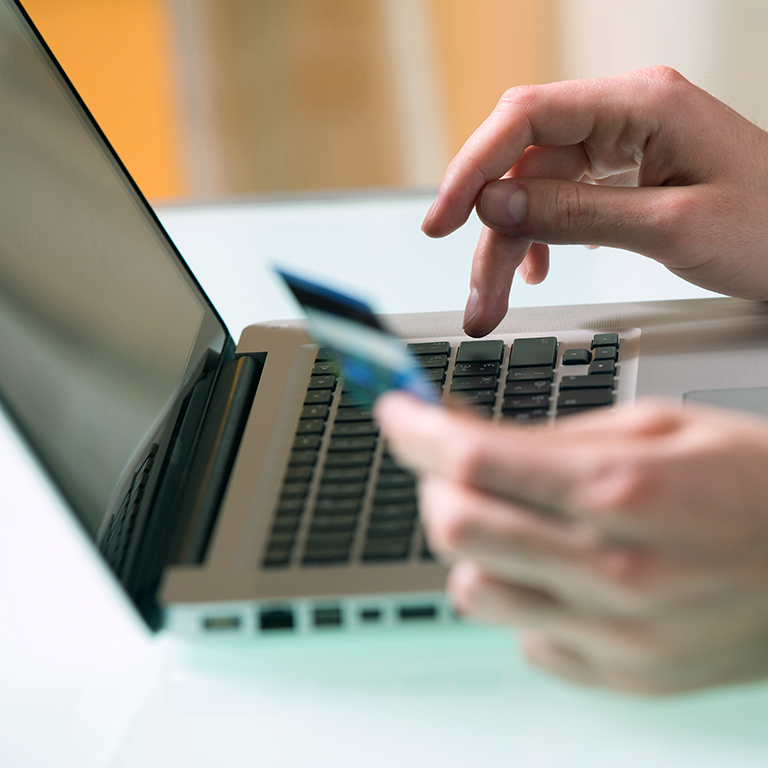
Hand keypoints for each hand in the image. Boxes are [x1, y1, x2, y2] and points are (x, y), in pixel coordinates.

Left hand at [376, 393, 767, 693]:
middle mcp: (614, 572)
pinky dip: (520, 595)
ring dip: (469, 546)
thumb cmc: (754, 483)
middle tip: (444, 461)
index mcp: (623, 490)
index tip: (395, 410)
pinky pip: (523, 635)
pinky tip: (556, 570)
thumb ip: (553, 437)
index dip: (416, 429)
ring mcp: (616, 636)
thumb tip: (466, 435)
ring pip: (472, 591)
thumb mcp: (658, 425)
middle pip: (455, 529)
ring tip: (508, 518)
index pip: (475, 460)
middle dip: (429, 483)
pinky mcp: (622, 675)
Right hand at [422, 67, 767, 335]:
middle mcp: (626, 115)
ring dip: (510, 247)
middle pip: (525, 164)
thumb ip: (573, 213)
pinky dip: (542, 237)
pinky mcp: (627, 173)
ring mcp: (626, 144)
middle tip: (479, 297)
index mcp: (640, 105)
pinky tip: (536, 270)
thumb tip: (493, 204)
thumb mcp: (668, 228)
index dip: (471, 167)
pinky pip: (564, 198)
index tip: (440, 221)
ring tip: (496, 301)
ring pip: (537, 189)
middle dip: (493, 234)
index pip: (526, 117)